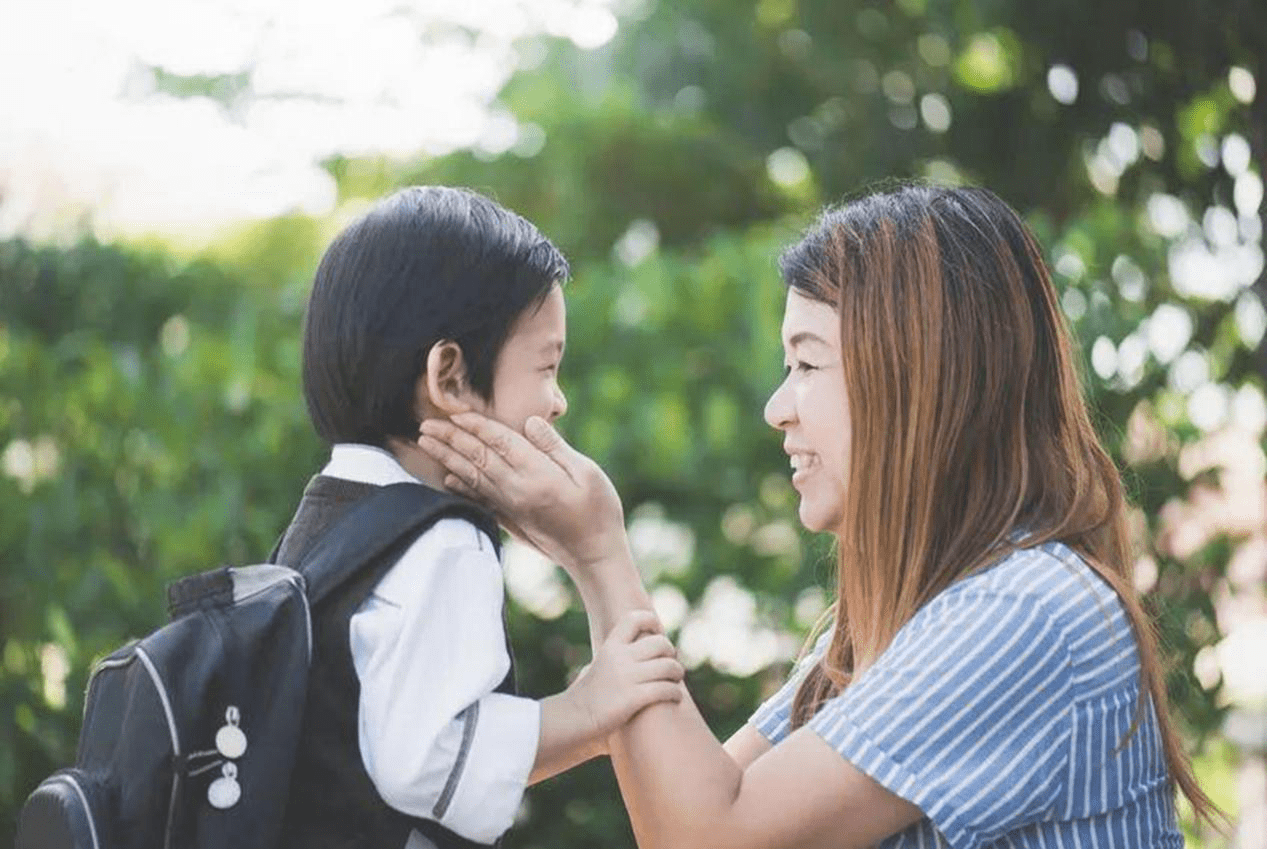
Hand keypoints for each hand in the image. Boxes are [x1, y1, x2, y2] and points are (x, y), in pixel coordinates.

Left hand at [418, 413, 627, 572]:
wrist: (594, 556)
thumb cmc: (599, 512)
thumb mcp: (586, 472)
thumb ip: (555, 447)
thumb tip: (530, 422)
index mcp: (536, 474)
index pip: (499, 442)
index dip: (476, 425)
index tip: (455, 412)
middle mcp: (517, 490)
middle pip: (477, 457)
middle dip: (450, 438)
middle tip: (425, 424)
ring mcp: (511, 507)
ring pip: (472, 476)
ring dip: (447, 457)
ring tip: (426, 443)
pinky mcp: (511, 519)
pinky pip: (479, 499)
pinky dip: (461, 486)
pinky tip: (448, 478)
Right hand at [561, 609, 683, 738]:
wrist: (573, 718)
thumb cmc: (587, 695)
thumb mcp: (597, 665)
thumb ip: (615, 656)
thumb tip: (633, 650)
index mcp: (610, 646)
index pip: (634, 618)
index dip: (652, 621)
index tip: (658, 633)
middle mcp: (619, 657)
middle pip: (660, 642)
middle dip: (671, 652)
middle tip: (671, 663)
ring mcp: (627, 677)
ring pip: (668, 666)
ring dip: (677, 672)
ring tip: (675, 680)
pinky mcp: (633, 698)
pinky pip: (666, 689)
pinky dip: (675, 693)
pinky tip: (675, 697)